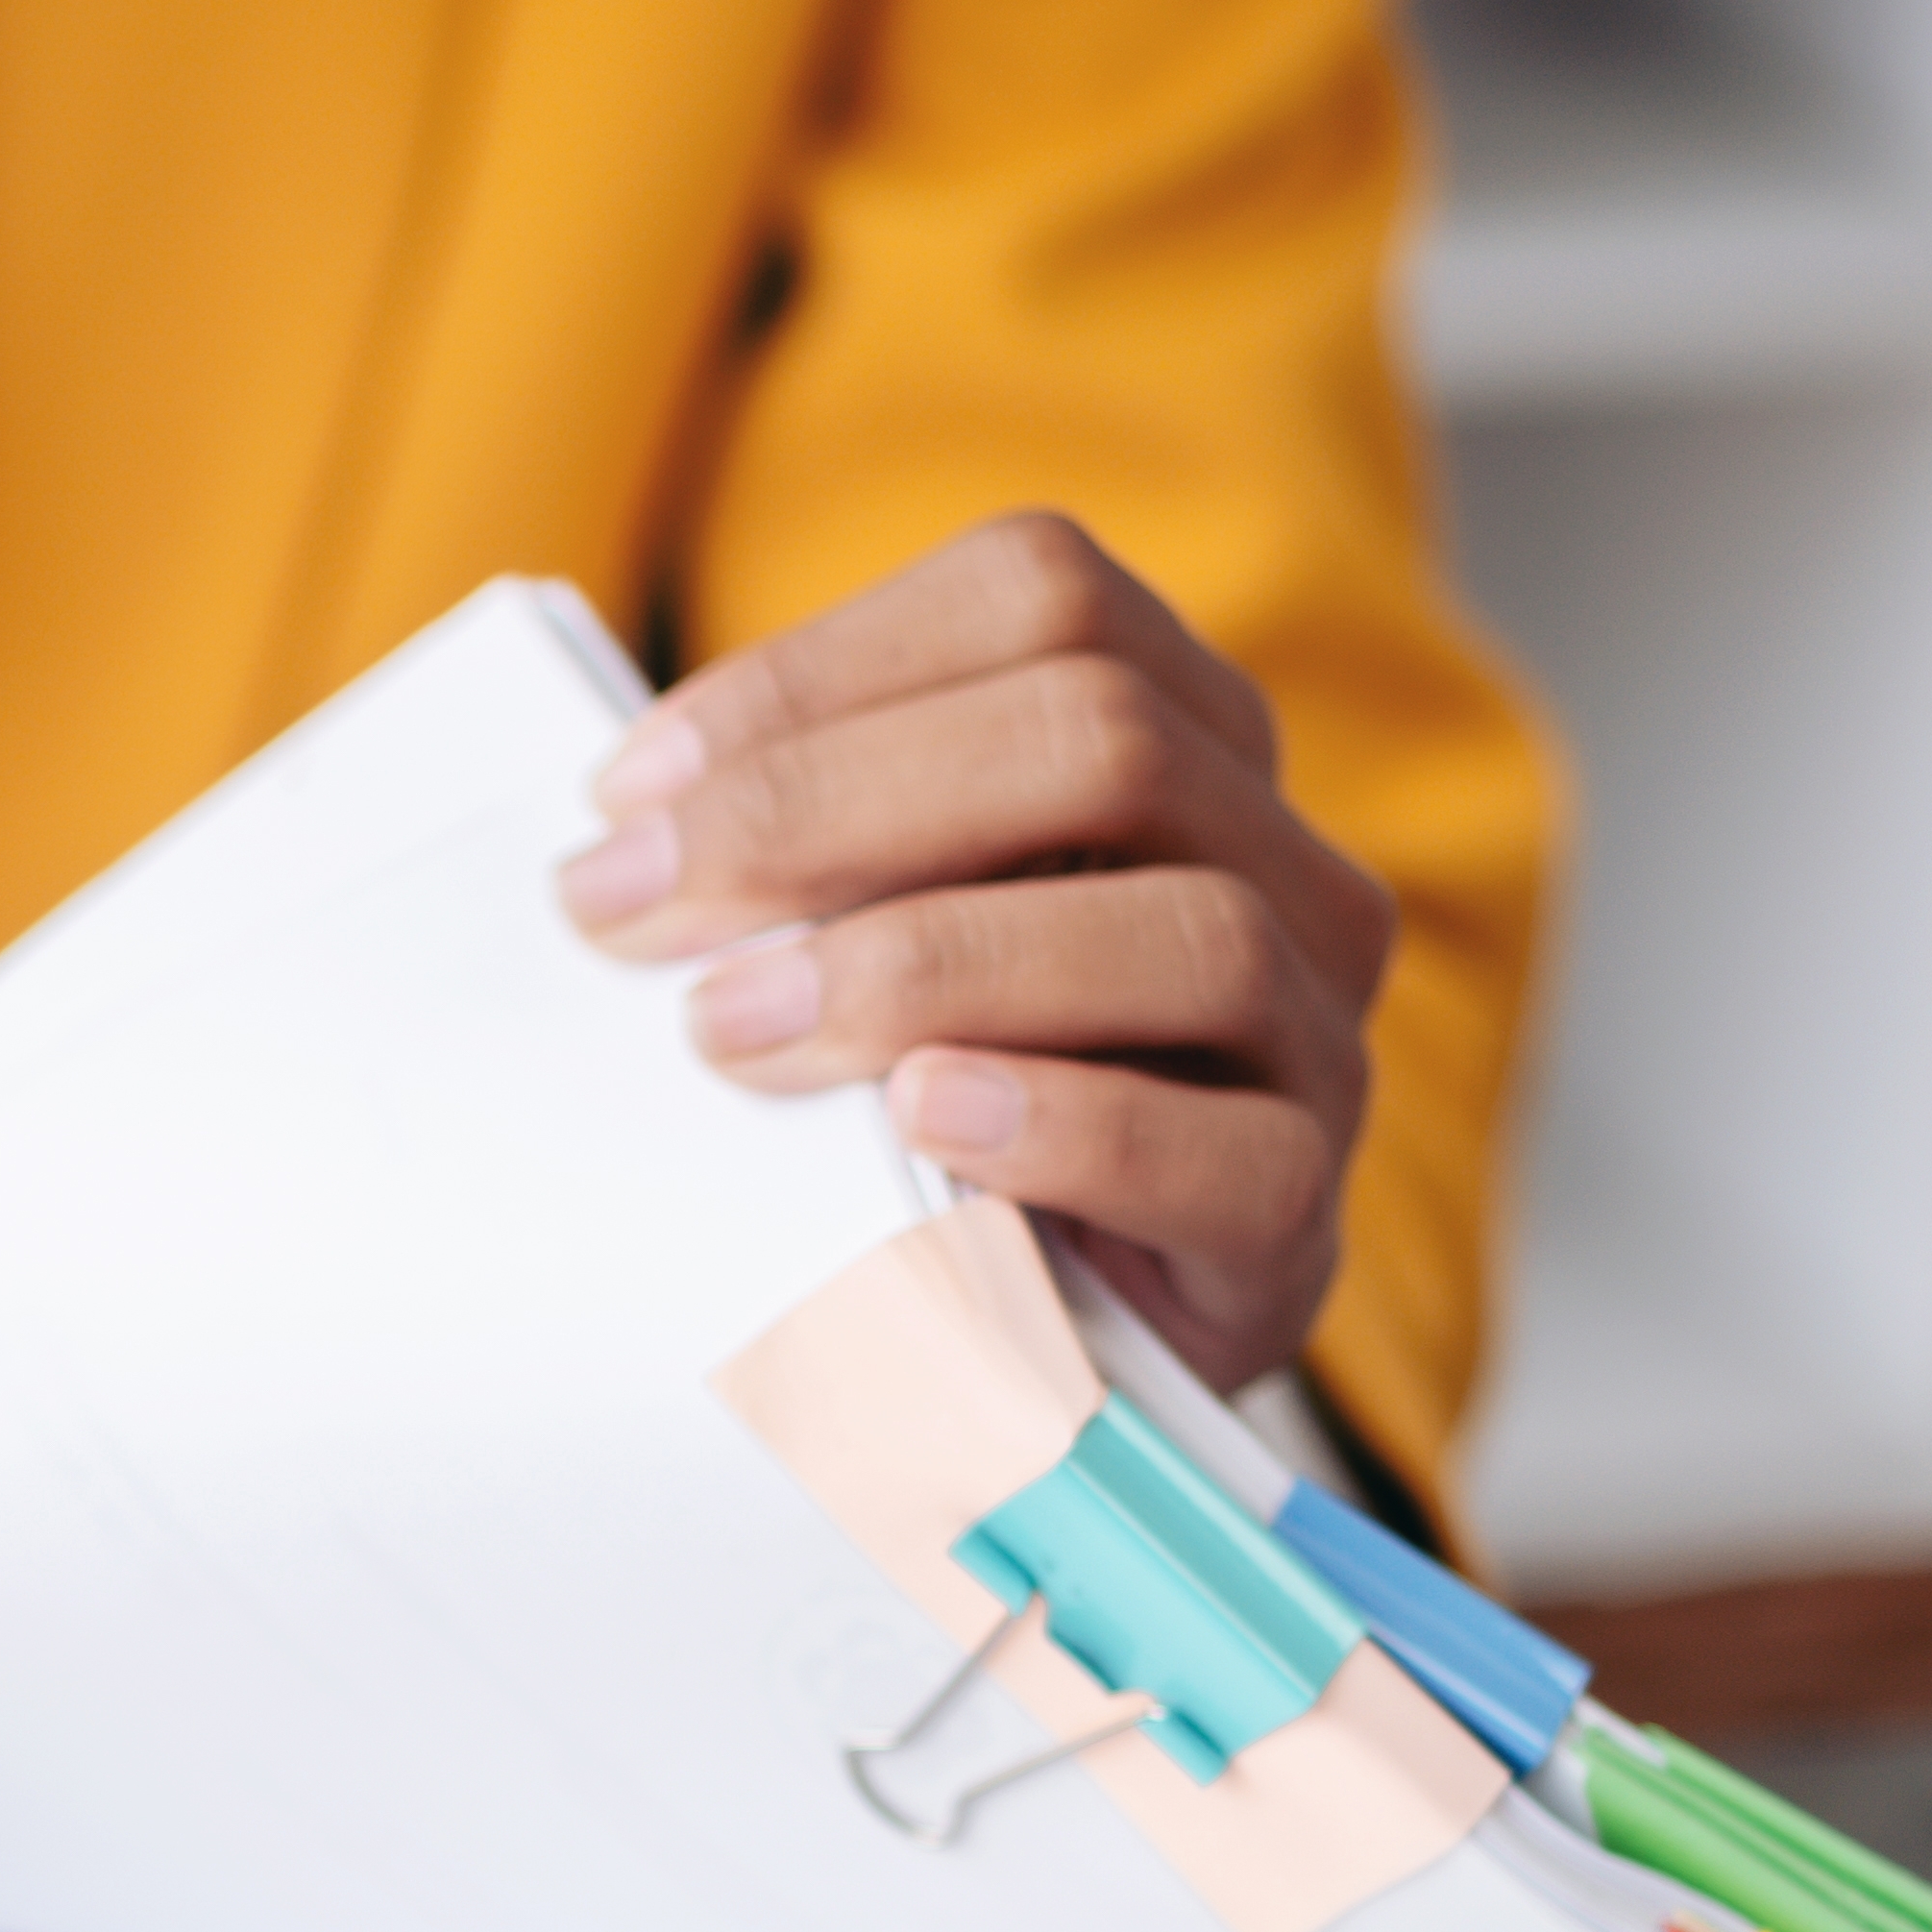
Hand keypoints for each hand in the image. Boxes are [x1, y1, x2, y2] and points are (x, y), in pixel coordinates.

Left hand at [550, 511, 1394, 1396]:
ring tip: (739, 1030)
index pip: (1040, 596)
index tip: (629, 793)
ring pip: (1188, 928)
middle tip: (637, 914)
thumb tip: (618, 842)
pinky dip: (1061, 1125)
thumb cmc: (924, 1100)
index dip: (818, 670)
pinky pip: (1229, 1152)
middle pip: (1104, 734)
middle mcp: (1276, 855)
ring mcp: (1313, 1031)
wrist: (1044, 1335)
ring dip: (927, 964)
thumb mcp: (855, 938)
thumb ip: (790, 860)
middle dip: (830, 809)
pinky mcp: (1295, 1207)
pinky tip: (920, 1121)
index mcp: (1178, 731)